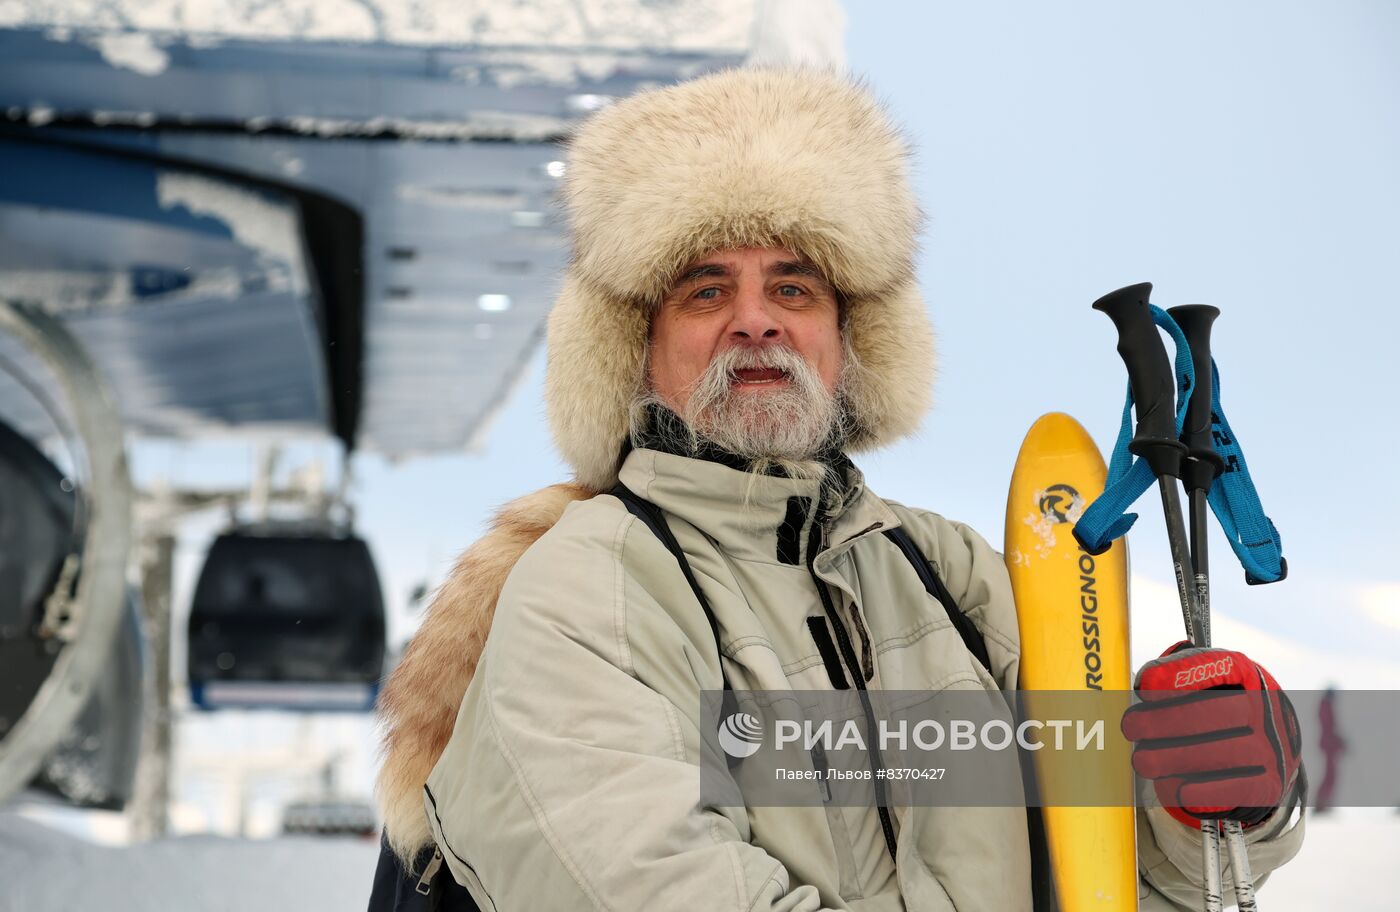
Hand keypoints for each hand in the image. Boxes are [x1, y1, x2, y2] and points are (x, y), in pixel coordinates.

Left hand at [1121, 642, 1301, 826]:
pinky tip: (1178, 790)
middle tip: (1131, 728)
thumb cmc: (1216, 710)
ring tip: (1143, 761)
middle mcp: (1263, 708)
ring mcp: (1271, 747)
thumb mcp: (1202, 684)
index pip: (1215, 666)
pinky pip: (1236, 789)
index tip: (1144, 688)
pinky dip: (1206, 792)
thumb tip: (1146, 685)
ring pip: (1221, 753)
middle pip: (1214, 713)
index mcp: (1244, 674)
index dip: (1177, 675)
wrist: (1265, 751)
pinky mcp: (1269, 784)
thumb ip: (1174, 677)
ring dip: (1174, 759)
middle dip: (1164, 721)